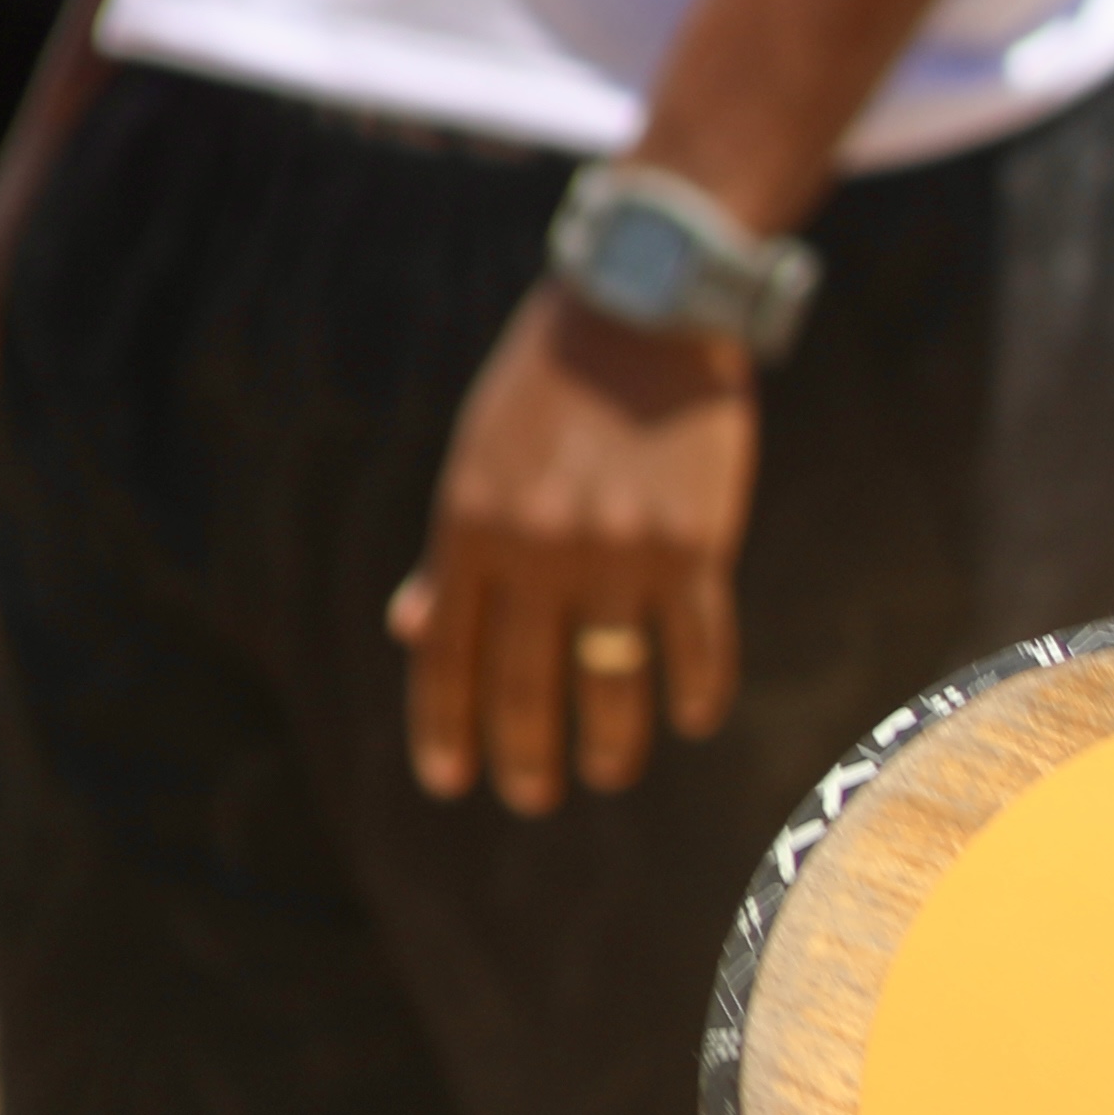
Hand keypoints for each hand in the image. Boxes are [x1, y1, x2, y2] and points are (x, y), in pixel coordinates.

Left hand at [389, 288, 752, 810]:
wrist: (643, 316)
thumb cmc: (548, 389)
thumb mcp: (476, 463)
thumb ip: (451, 553)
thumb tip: (416, 630)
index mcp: (472, 528)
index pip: (449, 655)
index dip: (446, 726)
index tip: (451, 782)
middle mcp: (539, 549)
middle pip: (526, 684)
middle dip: (525, 754)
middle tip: (532, 798)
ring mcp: (619, 552)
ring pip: (611, 679)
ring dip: (610, 742)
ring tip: (609, 773)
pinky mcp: (693, 545)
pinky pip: (697, 642)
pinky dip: (694, 689)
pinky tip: (688, 717)